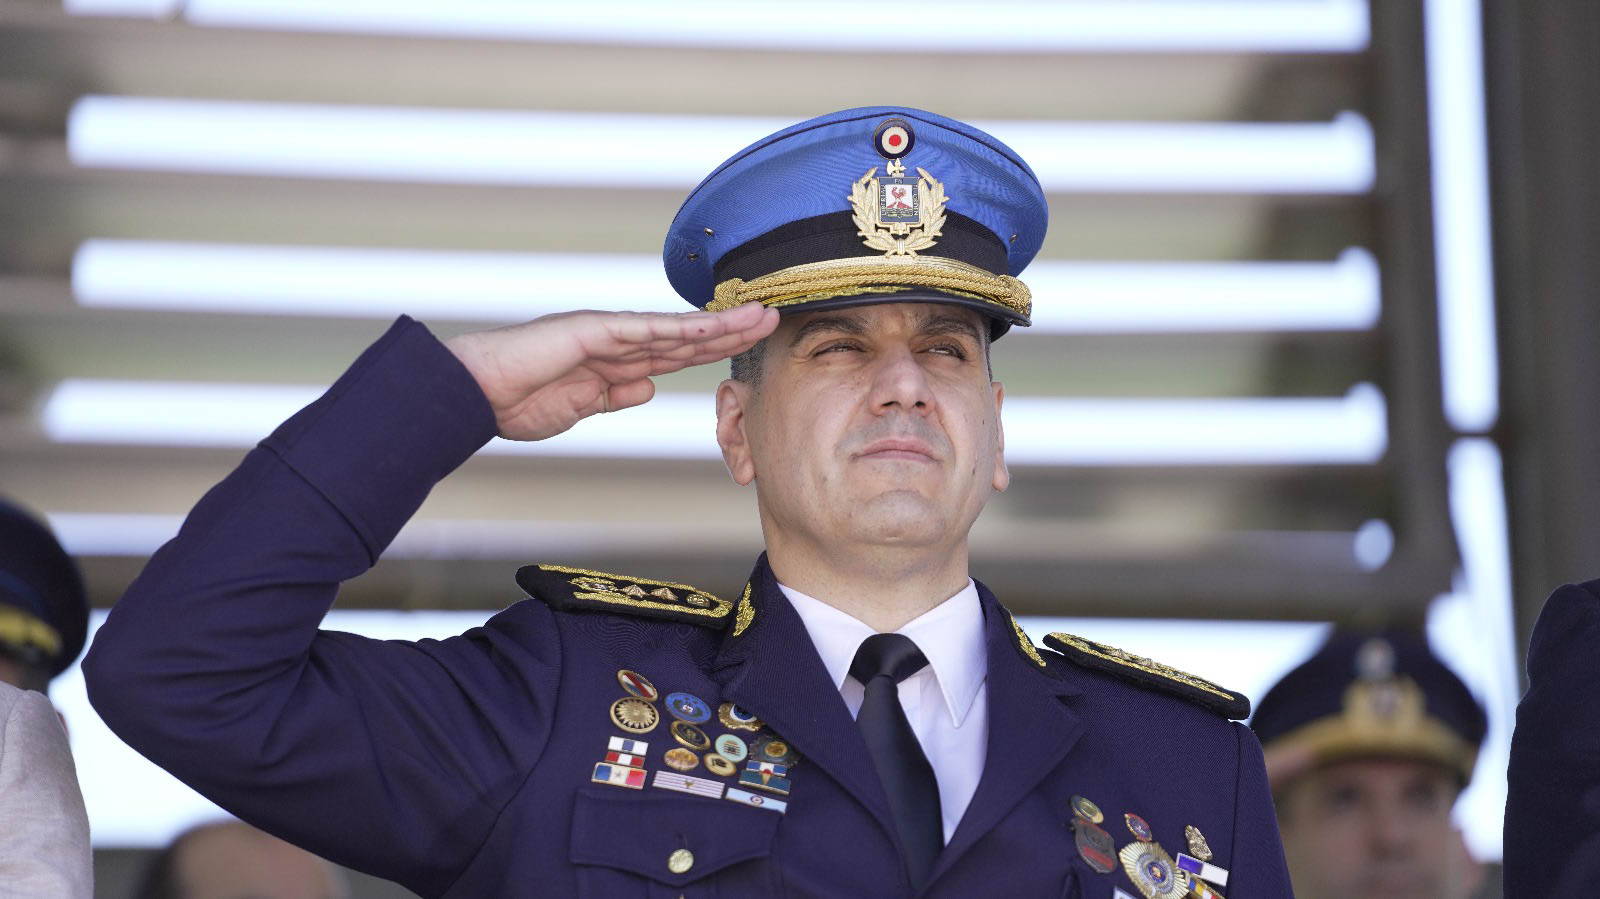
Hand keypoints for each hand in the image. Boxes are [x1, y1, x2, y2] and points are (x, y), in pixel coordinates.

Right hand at [445, 303, 777, 440]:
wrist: (473, 395)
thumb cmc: (515, 401)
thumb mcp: (580, 408)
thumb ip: (614, 396)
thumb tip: (648, 390)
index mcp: (615, 363)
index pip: (676, 354)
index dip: (714, 347)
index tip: (749, 343)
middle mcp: (616, 342)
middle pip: (685, 336)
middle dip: (730, 329)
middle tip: (773, 319)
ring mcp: (605, 334)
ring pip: (674, 329)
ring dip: (717, 324)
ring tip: (758, 317)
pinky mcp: (590, 331)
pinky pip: (643, 331)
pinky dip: (677, 328)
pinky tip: (709, 327)